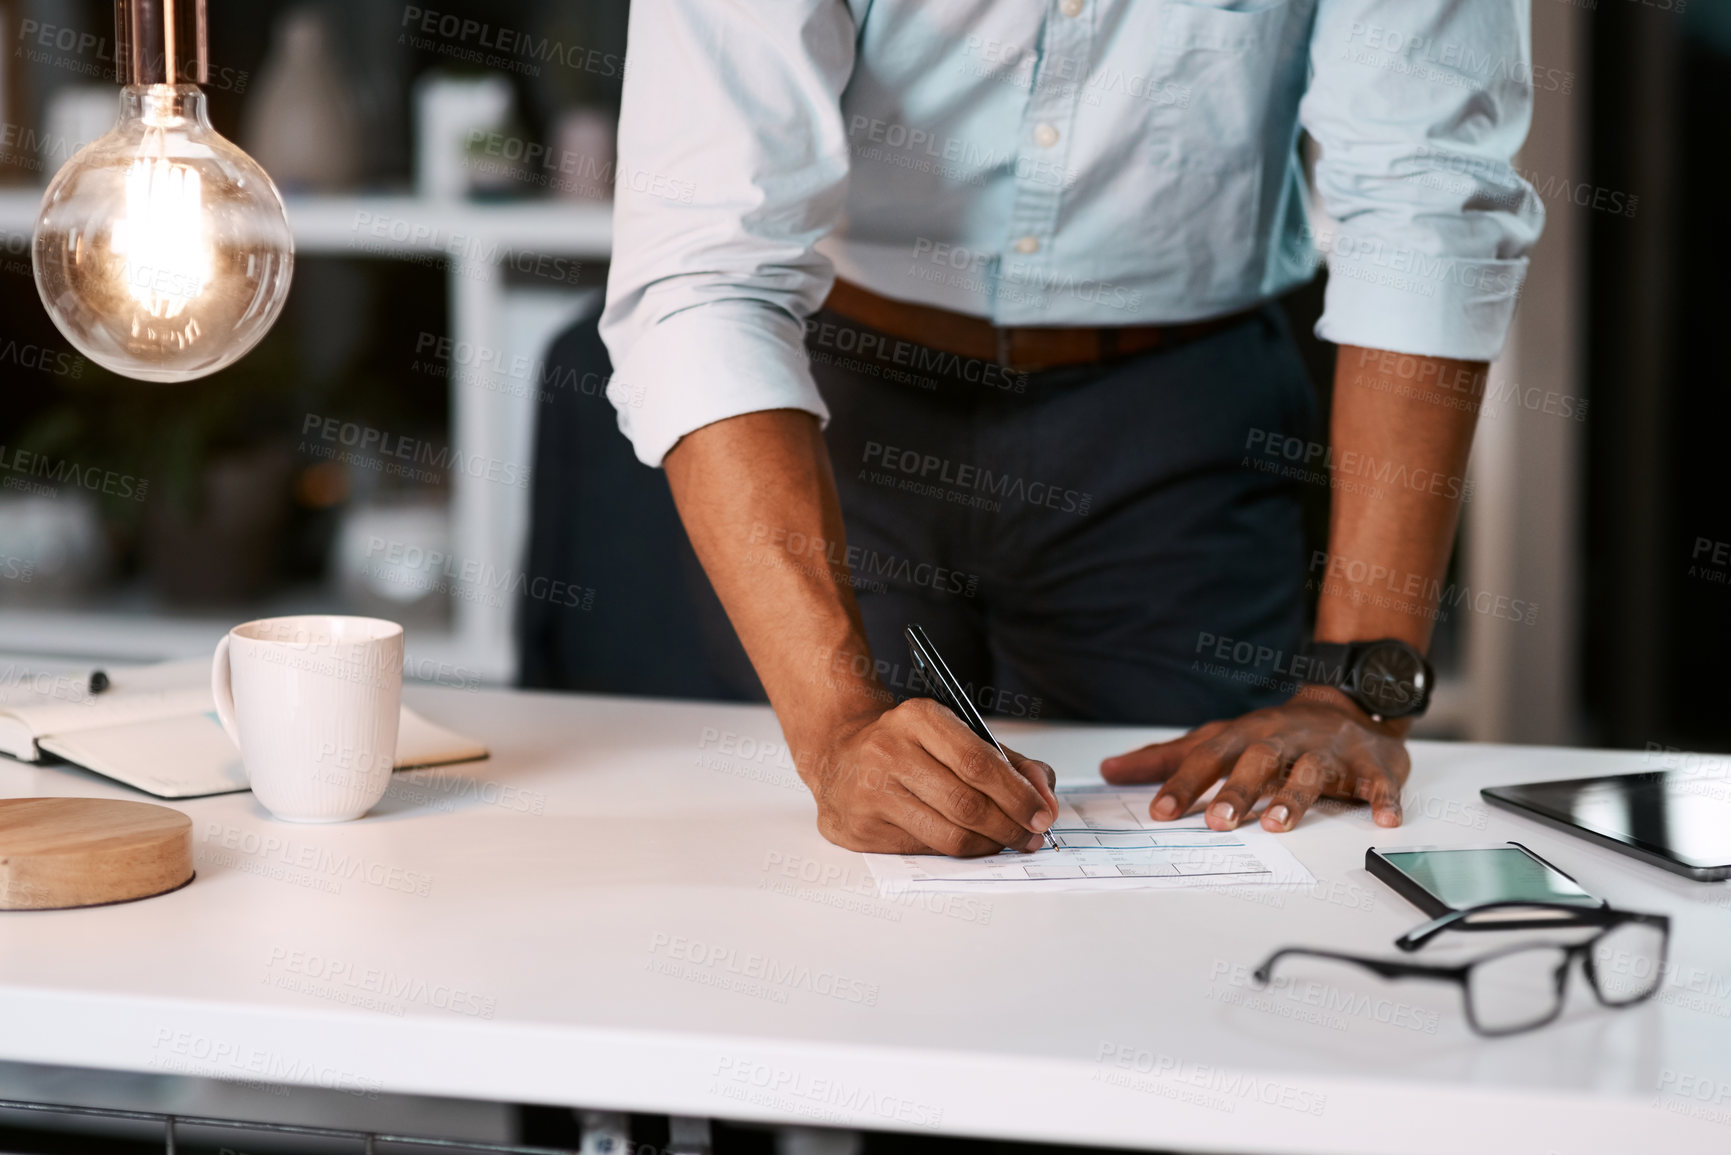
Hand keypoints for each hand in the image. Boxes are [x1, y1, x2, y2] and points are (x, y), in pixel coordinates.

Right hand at [802, 697, 1058, 855]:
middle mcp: (888, 751)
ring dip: (988, 846)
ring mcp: (870, 791)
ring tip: (1004, 842)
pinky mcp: (860, 827)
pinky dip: (955, 852)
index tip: (1043, 814)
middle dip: (1009, 827)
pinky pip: (925, 850)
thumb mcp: (956, 735)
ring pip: (948, 835)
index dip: (1018, 795)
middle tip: (1030, 837)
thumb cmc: (908, 747)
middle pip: (966, 804)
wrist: (838, 754)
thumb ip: (1009, 763)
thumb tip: (1044, 798)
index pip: (978, 763)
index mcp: (918, 718)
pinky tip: (967, 843)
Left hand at [1098, 687, 1409, 831]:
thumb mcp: (1218, 739)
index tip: (1159, 812)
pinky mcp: (1370, 764)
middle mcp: (1282, 740)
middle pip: (1256, 762)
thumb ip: (1166, 758)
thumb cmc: (1273, 732)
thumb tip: (1109, 770)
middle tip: (1217, 822)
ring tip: (1279, 824)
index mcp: (1243, 737)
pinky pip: (1378, 781)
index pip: (1206, 759)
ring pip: (1310, 771)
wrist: (1348, 703)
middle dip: (1237, 791)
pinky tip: (1383, 818)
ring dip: (1295, 797)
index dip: (1182, 784)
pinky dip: (1383, 797)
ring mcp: (1326, 751)